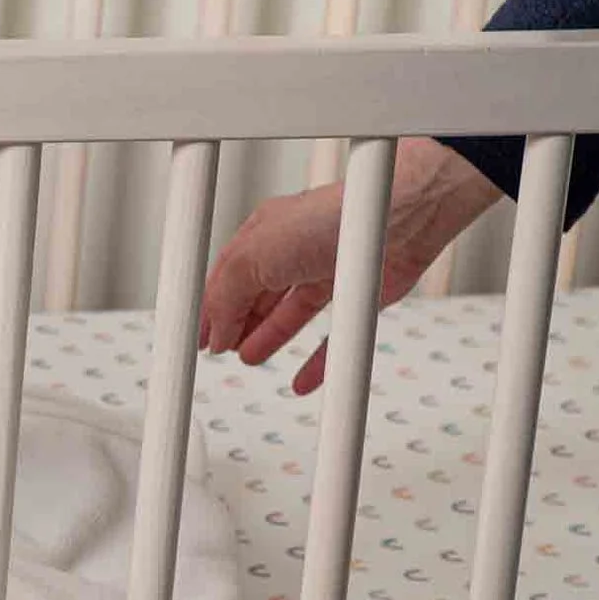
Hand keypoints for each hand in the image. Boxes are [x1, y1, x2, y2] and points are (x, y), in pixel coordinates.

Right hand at [198, 137, 500, 392]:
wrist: (397, 217)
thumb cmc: (329, 219)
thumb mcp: (252, 256)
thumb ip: (226, 295)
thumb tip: (217, 329)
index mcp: (265, 234)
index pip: (229, 276)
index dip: (212, 307)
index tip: (201, 336)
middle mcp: (296, 251)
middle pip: (258, 294)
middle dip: (237, 323)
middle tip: (222, 349)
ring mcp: (328, 271)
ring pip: (291, 313)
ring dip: (268, 337)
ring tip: (250, 358)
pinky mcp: (359, 295)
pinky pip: (333, 337)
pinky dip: (317, 363)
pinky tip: (303, 382)